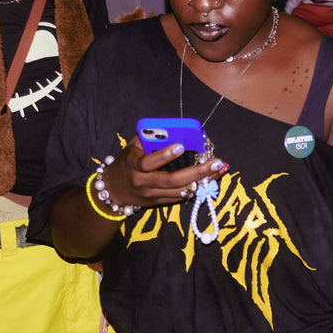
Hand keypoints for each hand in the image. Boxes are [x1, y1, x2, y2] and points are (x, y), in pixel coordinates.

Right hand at [99, 138, 228, 210]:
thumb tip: (173, 129)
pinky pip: (180, 197)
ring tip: (219, 170)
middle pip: (171, 180)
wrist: (113, 190)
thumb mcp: (132, 147)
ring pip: (179, 191)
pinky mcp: (158, 203)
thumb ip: (148, 138)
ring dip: (202, 182)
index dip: (164, 156)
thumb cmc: (126, 162)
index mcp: (133, 165)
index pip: (148, 162)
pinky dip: (196, 189)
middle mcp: (142, 182)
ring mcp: (151, 195)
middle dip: (196, 172)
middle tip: (216, 162)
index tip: (182, 146)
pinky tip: (211, 180)